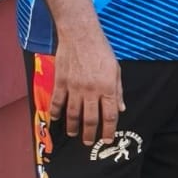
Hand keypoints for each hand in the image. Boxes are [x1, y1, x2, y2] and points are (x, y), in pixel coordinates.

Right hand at [50, 23, 123, 144]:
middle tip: (88, 142)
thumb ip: (118, 91)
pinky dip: (56, 112)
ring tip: (73, 134)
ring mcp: (74, 87)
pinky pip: (57, 101)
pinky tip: (56, 119)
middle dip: (90, 134)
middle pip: (90, 119)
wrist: (80, 35)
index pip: (109, 115)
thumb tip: (121, 108)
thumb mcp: (116, 70)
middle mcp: (91, 90)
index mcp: (107, 87)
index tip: (107, 139)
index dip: (109, 130)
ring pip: (73, 114)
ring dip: (73, 127)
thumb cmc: (101, 51)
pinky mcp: (61, 82)